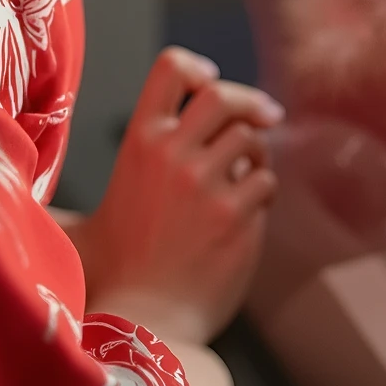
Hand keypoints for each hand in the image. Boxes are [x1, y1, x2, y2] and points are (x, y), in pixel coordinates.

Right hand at [60, 46, 281, 345]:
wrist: (143, 317)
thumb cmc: (125, 259)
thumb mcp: (117, 187)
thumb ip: (146, 151)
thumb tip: (167, 128)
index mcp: (140, 140)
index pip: (171, 68)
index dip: (197, 69)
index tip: (209, 81)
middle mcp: (173, 154)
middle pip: (223, 96)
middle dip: (250, 101)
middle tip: (268, 113)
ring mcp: (207, 185)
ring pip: (251, 140)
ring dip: (257, 154)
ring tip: (249, 175)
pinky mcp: (238, 218)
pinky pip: (266, 183)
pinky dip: (264, 191)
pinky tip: (250, 209)